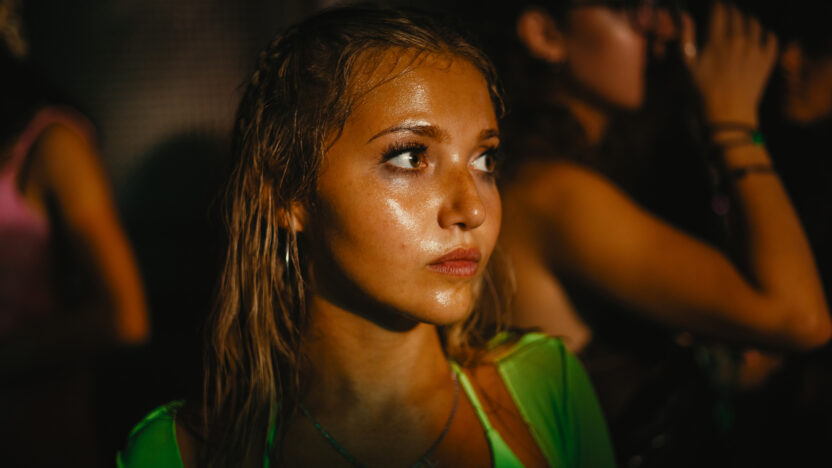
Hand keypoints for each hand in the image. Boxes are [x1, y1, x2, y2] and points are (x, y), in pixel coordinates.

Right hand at [681, 3, 777, 126]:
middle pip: (738, 15)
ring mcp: (756, 50)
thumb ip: (687, 38)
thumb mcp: (688, 66)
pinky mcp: (767, 60)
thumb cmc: (703, 92)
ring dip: (748, 20)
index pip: (721, 12)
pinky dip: (767, 35)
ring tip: (744, 23)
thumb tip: (686, 15)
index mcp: (718, 41)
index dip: (718, 5)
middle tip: (728, 14)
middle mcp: (739, 40)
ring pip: (755, 24)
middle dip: (732, 11)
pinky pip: (772, 39)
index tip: (716, 5)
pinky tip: (762, 37)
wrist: (728, 114)